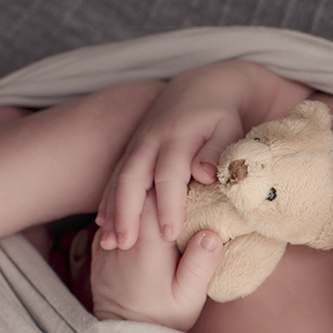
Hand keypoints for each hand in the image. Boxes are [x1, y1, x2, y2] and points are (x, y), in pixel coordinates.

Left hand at [89, 191, 222, 331]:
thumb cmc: (162, 320)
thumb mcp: (188, 300)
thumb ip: (200, 266)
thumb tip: (212, 232)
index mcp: (147, 245)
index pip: (159, 195)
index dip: (179, 181)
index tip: (198, 177)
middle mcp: (122, 236)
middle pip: (140, 190)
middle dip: (162, 180)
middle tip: (186, 174)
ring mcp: (107, 240)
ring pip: (124, 199)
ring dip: (145, 189)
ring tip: (168, 185)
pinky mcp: (101, 245)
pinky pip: (115, 213)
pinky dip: (132, 206)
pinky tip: (149, 206)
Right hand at [94, 68, 245, 250]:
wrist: (200, 86)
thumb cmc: (221, 115)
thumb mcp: (227, 128)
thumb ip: (216, 151)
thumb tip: (203, 175)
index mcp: (177, 136)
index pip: (170, 175)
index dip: (168, 205)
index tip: (169, 234)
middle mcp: (150, 141)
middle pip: (133, 178)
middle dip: (127, 213)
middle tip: (126, 246)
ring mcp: (137, 145)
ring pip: (118, 180)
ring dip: (112, 212)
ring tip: (110, 245)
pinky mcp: (132, 151)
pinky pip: (115, 179)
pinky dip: (108, 203)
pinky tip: (104, 227)